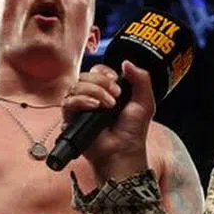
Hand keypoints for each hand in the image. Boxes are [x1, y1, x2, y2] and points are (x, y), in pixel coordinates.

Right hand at [62, 61, 153, 183]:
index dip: (105, 73)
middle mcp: (91, 97)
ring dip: (94, 91)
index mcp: (106, 91)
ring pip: (76, 86)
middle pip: (85, 76)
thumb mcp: (145, 101)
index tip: (116, 82)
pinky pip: (68, 103)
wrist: (124, 151)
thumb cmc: (133, 131)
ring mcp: (80, 108)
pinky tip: (94, 107)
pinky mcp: (71, 120)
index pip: (97, 71)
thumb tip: (126, 62)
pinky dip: (81, 100)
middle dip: (101, 82)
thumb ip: (141, 78)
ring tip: (108, 106)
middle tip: (116, 96)